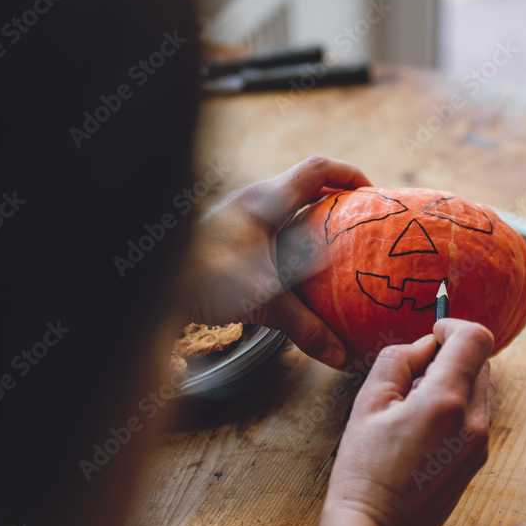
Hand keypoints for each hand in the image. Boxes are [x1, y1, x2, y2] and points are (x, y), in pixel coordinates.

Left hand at [182, 156, 369, 366]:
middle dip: (335, 199)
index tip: (372, 194)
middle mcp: (252, 200)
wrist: (154, 285)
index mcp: (266, 200)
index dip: (349, 174)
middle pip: (305, 185)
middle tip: (360, 221)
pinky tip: (297, 267)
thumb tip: (342, 356)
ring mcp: (238, 214)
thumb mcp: (264, 304)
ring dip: (311, 217)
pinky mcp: (229, 233)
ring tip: (336, 243)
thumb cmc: (205, 281)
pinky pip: (271, 223)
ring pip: (286, 205)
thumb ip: (306, 328)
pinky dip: (290, 236)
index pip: (317, 168)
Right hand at [310, 319, 494, 525]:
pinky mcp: (478, 458)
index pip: (477, 338)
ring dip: (454, 381)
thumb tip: (425, 346)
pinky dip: (456, 406)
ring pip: (481, 386)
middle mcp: (473, 421)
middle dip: (450, 356)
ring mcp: (480, 443)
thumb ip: (398, 359)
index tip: (433, 335)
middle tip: (413, 376)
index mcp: (446, 401)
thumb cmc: (365, 471)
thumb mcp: (367, 402)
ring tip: (414, 405)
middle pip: (481, 360)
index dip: (453, 326)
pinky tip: (422, 427)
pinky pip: (476, 413)